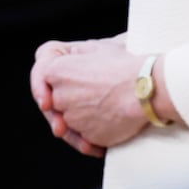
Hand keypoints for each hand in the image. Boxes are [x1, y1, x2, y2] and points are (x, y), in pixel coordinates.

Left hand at [30, 35, 149, 154]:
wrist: (146, 89)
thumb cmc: (124, 66)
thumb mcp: (96, 49)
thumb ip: (75, 57)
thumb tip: (70, 62)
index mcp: (57, 71)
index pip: (41, 78)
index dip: (43, 85)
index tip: (49, 95)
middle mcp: (60, 96)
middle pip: (55, 104)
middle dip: (67, 105)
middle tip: (86, 102)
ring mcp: (74, 119)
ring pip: (70, 123)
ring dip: (81, 122)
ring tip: (102, 114)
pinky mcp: (89, 136)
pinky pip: (86, 139)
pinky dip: (93, 137)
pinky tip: (107, 128)